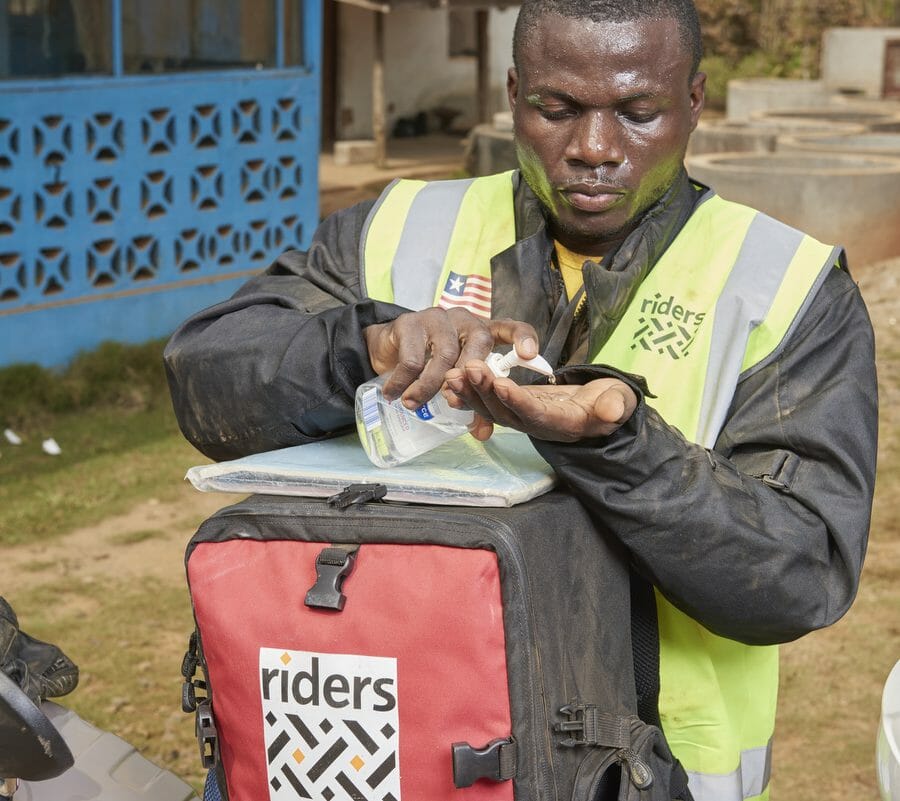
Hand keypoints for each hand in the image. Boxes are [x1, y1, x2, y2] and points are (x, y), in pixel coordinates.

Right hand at [363, 309, 538, 407]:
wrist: (388, 349)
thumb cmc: (430, 364)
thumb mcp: (455, 382)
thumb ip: (472, 402)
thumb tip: (483, 434)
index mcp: (481, 332)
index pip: (509, 328)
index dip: (522, 339)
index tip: (529, 355)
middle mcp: (464, 320)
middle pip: (479, 343)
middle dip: (469, 376)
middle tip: (451, 400)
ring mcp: (438, 318)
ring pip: (444, 354)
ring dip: (430, 386)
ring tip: (413, 404)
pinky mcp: (410, 322)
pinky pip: (412, 359)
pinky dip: (403, 383)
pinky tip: (394, 394)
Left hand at [444, 360, 637, 441]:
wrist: (601, 407)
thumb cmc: (610, 402)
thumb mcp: (619, 402)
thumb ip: (615, 406)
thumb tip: (611, 410)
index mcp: (561, 424)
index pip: (535, 414)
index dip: (518, 401)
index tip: (501, 383)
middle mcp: (536, 425)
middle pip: (505, 411)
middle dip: (485, 391)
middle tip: (469, 368)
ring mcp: (522, 417)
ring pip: (491, 407)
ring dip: (472, 391)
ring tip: (454, 373)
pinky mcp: (513, 407)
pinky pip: (488, 402)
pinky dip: (470, 392)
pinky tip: (452, 380)